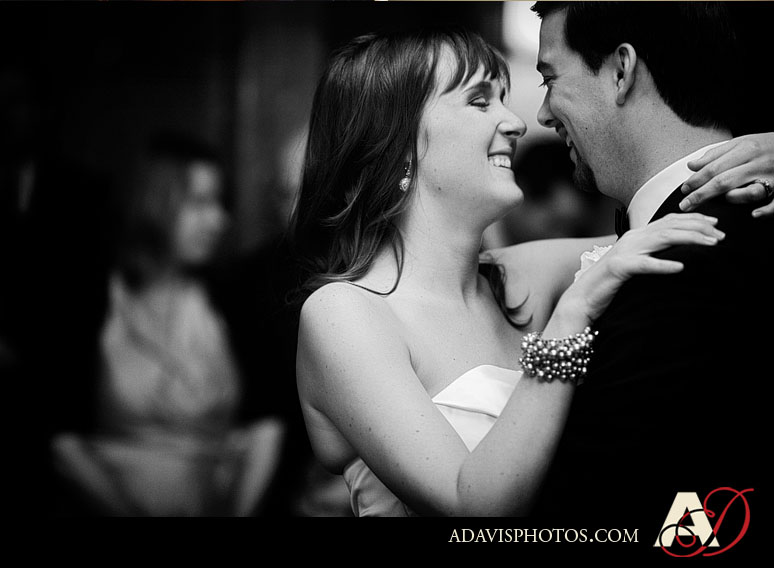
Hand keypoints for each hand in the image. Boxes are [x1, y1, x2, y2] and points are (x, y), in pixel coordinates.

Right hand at [561, 213, 723, 324]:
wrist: (581, 299)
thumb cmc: (609, 286)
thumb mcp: (634, 265)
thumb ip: (651, 255)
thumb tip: (677, 255)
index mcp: (635, 236)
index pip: (668, 220)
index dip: (694, 219)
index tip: (716, 224)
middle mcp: (631, 239)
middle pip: (670, 226)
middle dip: (699, 227)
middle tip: (721, 236)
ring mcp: (624, 252)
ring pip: (662, 239)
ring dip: (689, 240)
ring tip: (711, 245)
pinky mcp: (618, 269)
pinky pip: (644, 265)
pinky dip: (663, 265)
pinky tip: (680, 267)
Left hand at [678, 133, 773, 217]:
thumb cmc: (768, 144)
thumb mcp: (742, 141)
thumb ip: (716, 154)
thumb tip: (692, 165)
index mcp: (746, 149)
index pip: (713, 168)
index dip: (695, 181)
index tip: (684, 190)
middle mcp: (758, 163)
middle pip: (724, 181)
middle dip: (701, 195)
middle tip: (686, 204)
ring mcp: (772, 177)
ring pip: (749, 192)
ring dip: (733, 199)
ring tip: (723, 199)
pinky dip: (766, 210)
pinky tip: (754, 214)